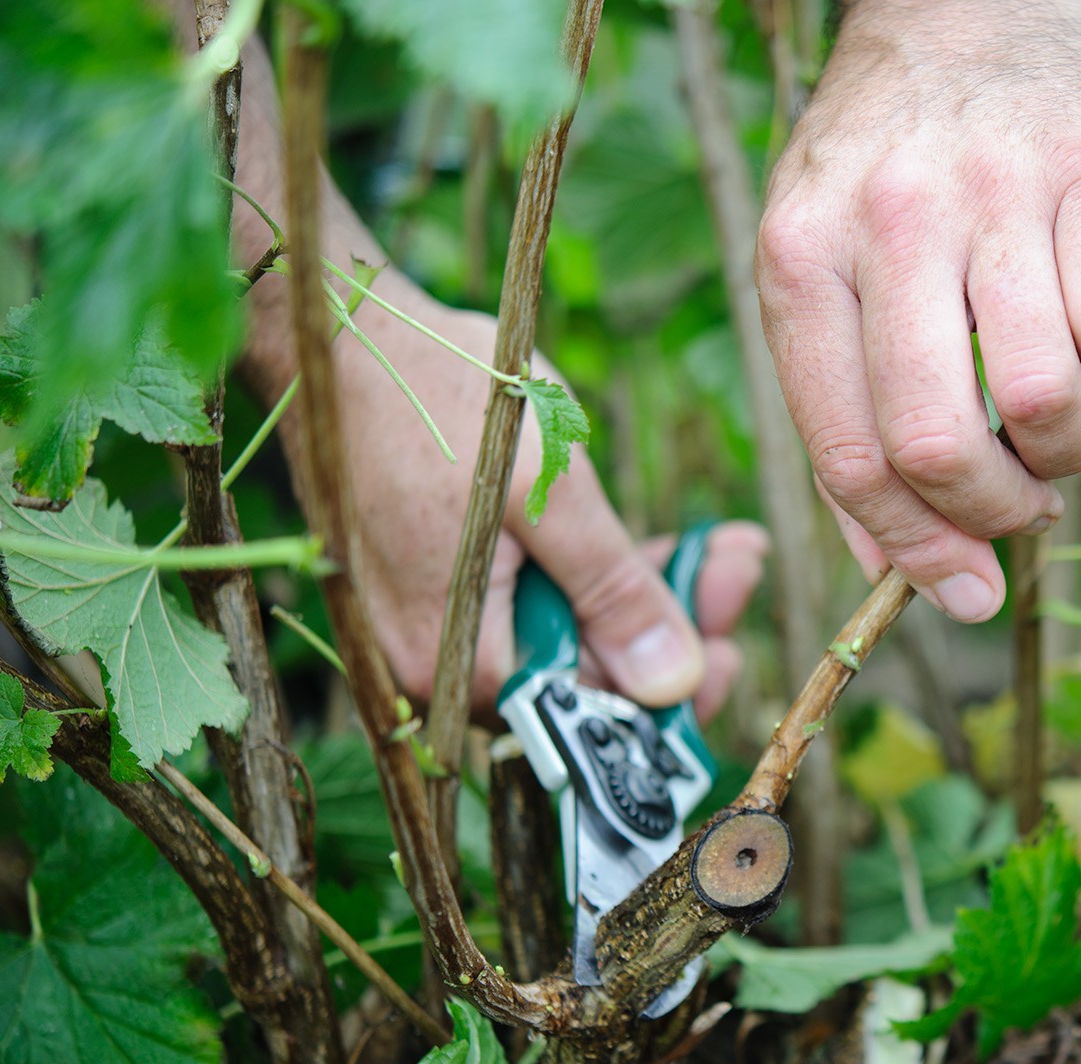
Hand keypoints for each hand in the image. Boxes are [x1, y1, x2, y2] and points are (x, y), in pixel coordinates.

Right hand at [320, 281, 766, 718]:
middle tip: (739, 567)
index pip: (586, 714)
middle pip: (582, 676)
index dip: (671, 688)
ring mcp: (435, 624)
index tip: (735, 650)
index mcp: (457, 661)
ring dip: (644, 595)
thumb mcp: (549, 491)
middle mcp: (438, 664)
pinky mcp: (441, 586)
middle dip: (672, 627)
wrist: (341, 331)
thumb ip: (612, 594)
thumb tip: (674, 684)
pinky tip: (654, 543)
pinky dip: (594, 576)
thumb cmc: (437, 396)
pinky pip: (533, 602)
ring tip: (723, 545)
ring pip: (566, 636)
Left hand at [756, 0, 1080, 622]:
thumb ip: (844, 417)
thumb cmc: (888, 169)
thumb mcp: (823, 271)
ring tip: (1055, 431)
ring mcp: (997, 188)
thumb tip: (902, 575)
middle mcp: (890, 218)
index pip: (850, 452)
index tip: (965, 592)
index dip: (915, 550)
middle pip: (940, 441)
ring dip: (1063, 454)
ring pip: (1042, 399)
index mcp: (800, 257)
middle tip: (1019, 511)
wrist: (967, 8)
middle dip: (991, 516)